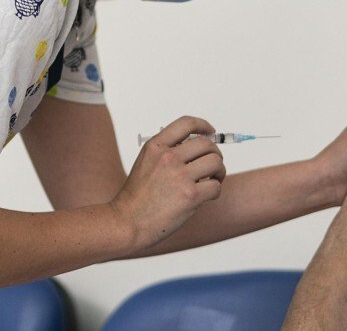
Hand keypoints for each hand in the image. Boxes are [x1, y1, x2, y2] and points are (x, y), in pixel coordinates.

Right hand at [109, 116, 225, 250]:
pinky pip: (216, 186)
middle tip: (213, 166)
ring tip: (213, 180)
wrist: (127, 222)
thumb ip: (166, 152)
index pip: (186, 123)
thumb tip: (197, 147)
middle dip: (215, 153)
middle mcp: (168, 157)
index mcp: (155, 146)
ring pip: (215, 162)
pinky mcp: (190, 195)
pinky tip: (207, 196)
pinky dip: (215, 191)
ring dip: (219, 171)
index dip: (203, 125)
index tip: (211, 132)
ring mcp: (179, 176)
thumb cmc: (137, 197)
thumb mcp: (145, 163)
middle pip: (206, 144)